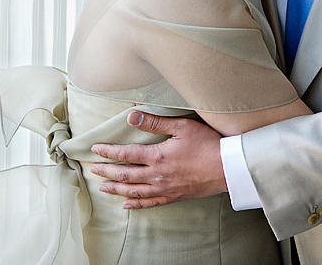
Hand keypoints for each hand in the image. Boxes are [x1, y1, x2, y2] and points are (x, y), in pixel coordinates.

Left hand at [90, 111, 226, 208]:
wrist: (228, 168)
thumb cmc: (208, 144)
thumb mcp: (182, 127)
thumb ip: (155, 123)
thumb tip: (132, 117)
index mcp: (157, 157)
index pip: (125, 155)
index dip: (108, 152)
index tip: (95, 149)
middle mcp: (157, 176)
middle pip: (125, 175)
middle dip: (107, 171)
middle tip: (93, 169)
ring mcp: (165, 188)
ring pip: (134, 192)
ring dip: (116, 189)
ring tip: (103, 187)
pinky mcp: (174, 196)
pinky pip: (150, 203)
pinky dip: (136, 204)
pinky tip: (126, 204)